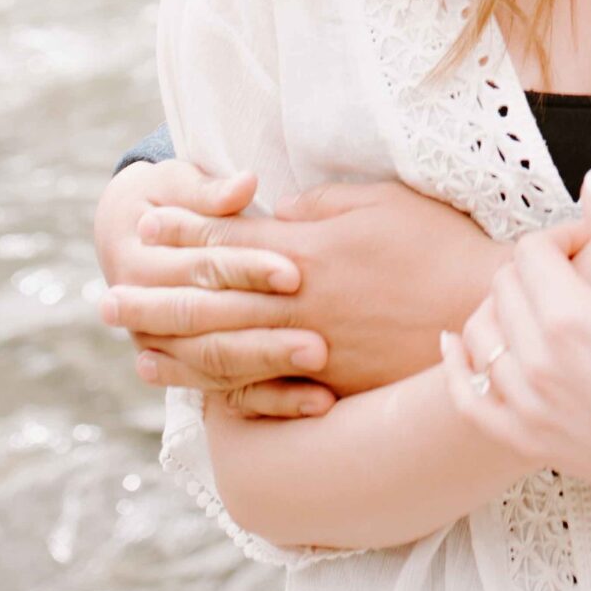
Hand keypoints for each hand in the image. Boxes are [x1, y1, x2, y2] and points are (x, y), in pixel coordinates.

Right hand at [95, 160, 329, 417]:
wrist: (131, 234)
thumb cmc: (171, 199)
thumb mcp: (179, 183)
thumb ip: (211, 191)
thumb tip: (244, 184)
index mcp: (142, 265)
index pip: (202, 270)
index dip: (246, 270)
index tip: (294, 273)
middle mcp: (146, 315)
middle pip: (210, 328)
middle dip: (264, 335)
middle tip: (317, 344)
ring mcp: (166, 352)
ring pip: (218, 368)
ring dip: (271, 371)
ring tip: (322, 367)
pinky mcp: (195, 373)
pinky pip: (233, 396)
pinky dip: (275, 401)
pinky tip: (318, 402)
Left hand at [99, 171, 501, 413]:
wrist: (484, 315)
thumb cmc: (439, 248)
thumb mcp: (382, 203)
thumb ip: (324, 206)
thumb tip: (283, 210)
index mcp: (309, 253)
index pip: (230, 242)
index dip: (184, 234)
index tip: (145, 226)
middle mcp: (298, 305)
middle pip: (210, 302)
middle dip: (153, 297)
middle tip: (106, 299)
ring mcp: (309, 350)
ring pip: (224, 349)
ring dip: (171, 345)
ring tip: (130, 343)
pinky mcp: (327, 384)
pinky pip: (258, 387)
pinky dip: (215, 385)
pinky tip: (190, 385)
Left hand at [440, 190, 590, 528]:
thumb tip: (590, 182)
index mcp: (573, 319)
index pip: (531, 252)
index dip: (559, 237)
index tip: (588, 242)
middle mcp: (539, 363)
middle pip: (503, 286)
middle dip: (533, 268)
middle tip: (570, 272)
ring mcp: (528, 407)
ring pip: (479, 333)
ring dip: (501, 308)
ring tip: (537, 303)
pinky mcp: (527, 440)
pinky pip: (468, 399)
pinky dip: (457, 368)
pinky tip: (458, 343)